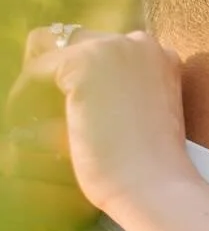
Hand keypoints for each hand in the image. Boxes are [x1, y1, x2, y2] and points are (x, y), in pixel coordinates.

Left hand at [6, 28, 191, 225]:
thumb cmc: (152, 170)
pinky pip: (36, 71)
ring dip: (38, 82)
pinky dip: (25, 97)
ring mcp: (112, 48)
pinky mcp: (84, 62)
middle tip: (39, 109)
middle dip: (55, 73)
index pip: (101, 49)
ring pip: (50, 52)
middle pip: (73, 41)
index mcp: (160, 57)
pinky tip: (27, 125)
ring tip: (30, 117)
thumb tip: (66, 92)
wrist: (158, 189)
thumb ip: (115, 94)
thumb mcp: (140, 119)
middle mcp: (139, 43)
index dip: (76, 76)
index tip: (59, 103)